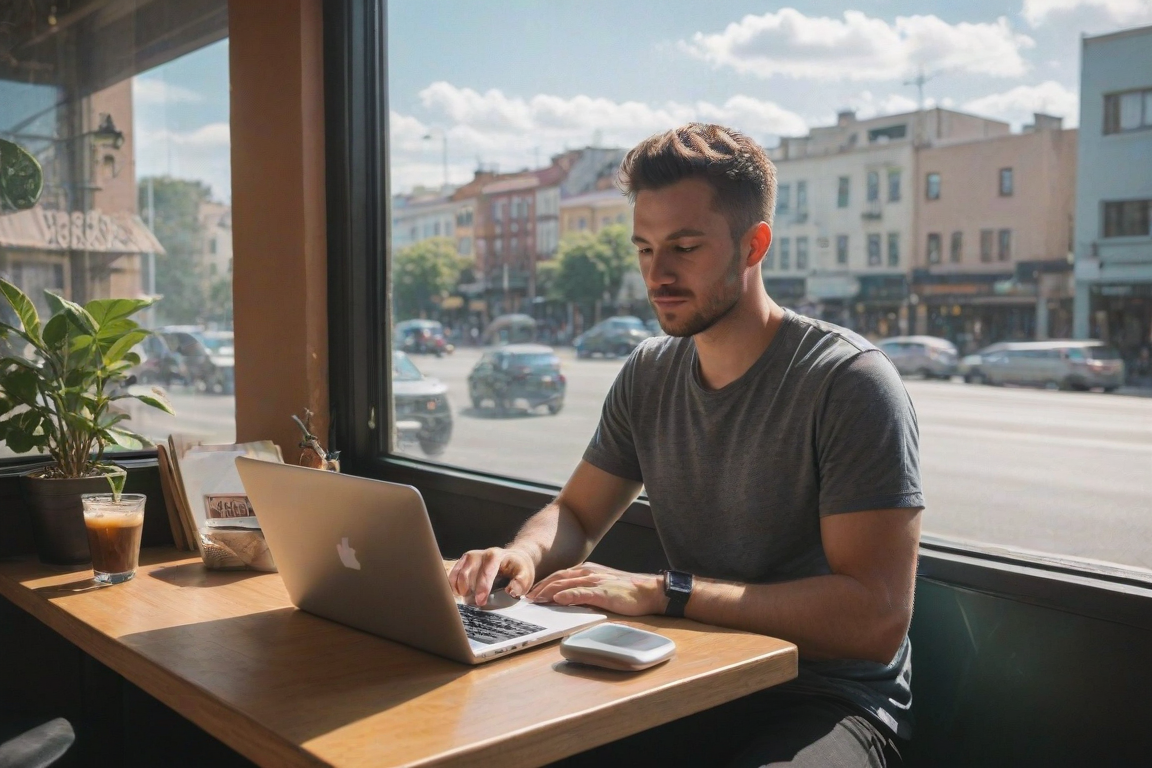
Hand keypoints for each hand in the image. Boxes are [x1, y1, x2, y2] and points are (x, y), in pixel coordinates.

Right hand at [447, 547, 535, 606]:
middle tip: (471, 603)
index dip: (482, 586)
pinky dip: (452, 584)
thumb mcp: (526, 576)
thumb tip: (511, 591)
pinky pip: (453, 572)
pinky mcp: (464, 562)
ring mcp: (471, 557)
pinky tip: (457, 594)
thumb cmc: (518, 569)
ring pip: (459, 571)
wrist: (513, 558)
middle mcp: (481, 554)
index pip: (487, 570)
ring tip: (465, 598)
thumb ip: (520, 584)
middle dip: (468, 588)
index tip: (480, 601)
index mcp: (496, 556)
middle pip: (469, 571)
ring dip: (459, 586)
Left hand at [525, 562, 666, 615]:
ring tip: (534, 599)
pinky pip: (582, 592)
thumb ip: (585, 590)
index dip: (543, 583)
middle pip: (557, 577)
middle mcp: (588, 572)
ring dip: (547, 591)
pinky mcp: (603, 592)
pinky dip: (568, 594)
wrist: (649, 591)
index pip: (559, 575)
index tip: (530, 593)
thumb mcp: (602, 587)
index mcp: (587, 571)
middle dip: (539, 587)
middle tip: (525, 598)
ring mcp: (595, 581)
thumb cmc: (627, 592)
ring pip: (565, 583)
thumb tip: (566, 599)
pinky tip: (557, 598)